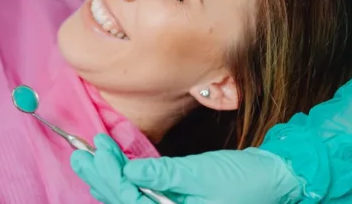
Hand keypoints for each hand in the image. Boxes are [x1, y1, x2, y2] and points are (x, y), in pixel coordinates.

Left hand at [72, 134, 304, 203]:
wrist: (272, 177)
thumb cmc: (245, 179)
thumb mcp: (202, 173)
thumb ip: (165, 175)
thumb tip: (130, 172)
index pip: (130, 202)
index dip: (111, 178)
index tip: (97, 152)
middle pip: (124, 203)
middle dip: (102, 178)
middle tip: (80, 154)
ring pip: (130, 200)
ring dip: (108, 178)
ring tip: (88, 156)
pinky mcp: (174, 203)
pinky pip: (142, 197)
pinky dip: (125, 181)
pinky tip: (112, 167)